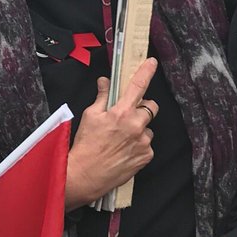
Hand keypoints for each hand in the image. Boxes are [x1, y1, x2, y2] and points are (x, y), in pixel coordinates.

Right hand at [65, 58, 157, 208]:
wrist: (87, 173)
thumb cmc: (86, 144)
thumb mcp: (90, 116)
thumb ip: (101, 97)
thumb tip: (105, 82)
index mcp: (121, 112)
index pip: (138, 87)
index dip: (146, 72)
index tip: (151, 62)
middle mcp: (136, 125)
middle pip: (151, 107)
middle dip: (142, 107)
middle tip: (127, 114)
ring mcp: (144, 142)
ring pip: (148, 127)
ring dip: (139, 129)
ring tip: (121, 138)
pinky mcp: (146, 156)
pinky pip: (147, 144)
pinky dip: (138, 144)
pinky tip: (124, 149)